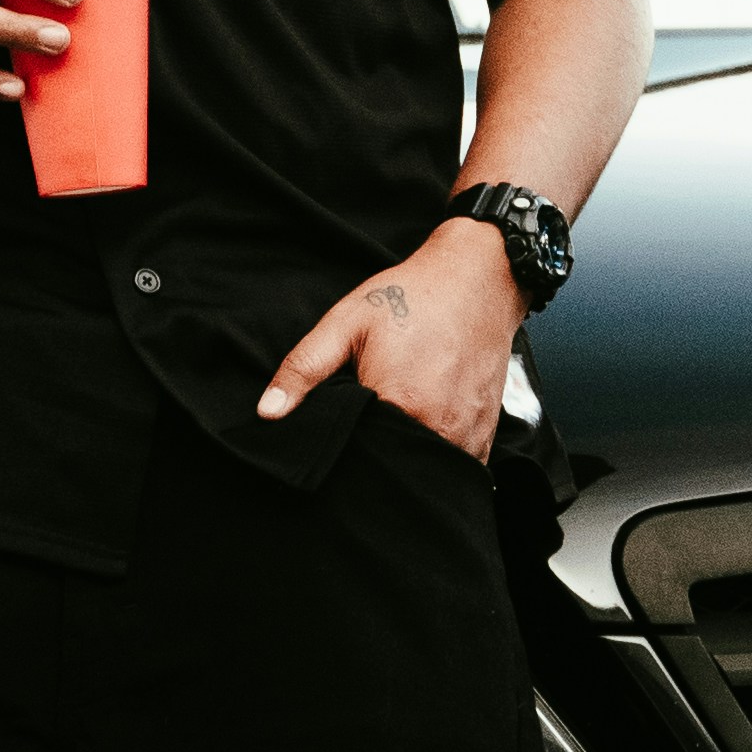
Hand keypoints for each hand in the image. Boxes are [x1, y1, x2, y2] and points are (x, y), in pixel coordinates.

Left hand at [256, 220, 525, 457]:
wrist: (478, 279)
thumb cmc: (411, 296)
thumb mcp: (346, 323)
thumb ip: (303, 369)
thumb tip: (266, 413)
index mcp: (401, 404)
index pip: (358, 458)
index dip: (341, 454)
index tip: (337, 436)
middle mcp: (439, 429)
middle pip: (392, 469)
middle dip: (373, 462)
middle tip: (362, 431)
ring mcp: (467, 438)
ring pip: (424, 472)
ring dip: (405, 463)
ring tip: (391, 433)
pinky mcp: (485, 438)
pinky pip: (454, 469)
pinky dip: (434, 461)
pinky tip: (421, 436)